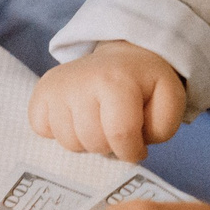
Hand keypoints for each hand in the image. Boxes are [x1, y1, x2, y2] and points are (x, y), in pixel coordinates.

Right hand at [29, 40, 185, 162]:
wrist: (121, 58)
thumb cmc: (145, 84)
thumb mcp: (169, 100)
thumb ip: (162, 128)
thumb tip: (132, 147)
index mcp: (116, 81)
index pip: (120, 136)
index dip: (132, 151)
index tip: (137, 146)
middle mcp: (81, 79)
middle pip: (93, 142)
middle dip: (109, 146)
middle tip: (116, 128)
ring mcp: (57, 86)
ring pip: (68, 142)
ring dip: (86, 141)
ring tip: (98, 122)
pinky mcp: (40, 92)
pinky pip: (42, 129)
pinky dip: (59, 132)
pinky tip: (75, 117)